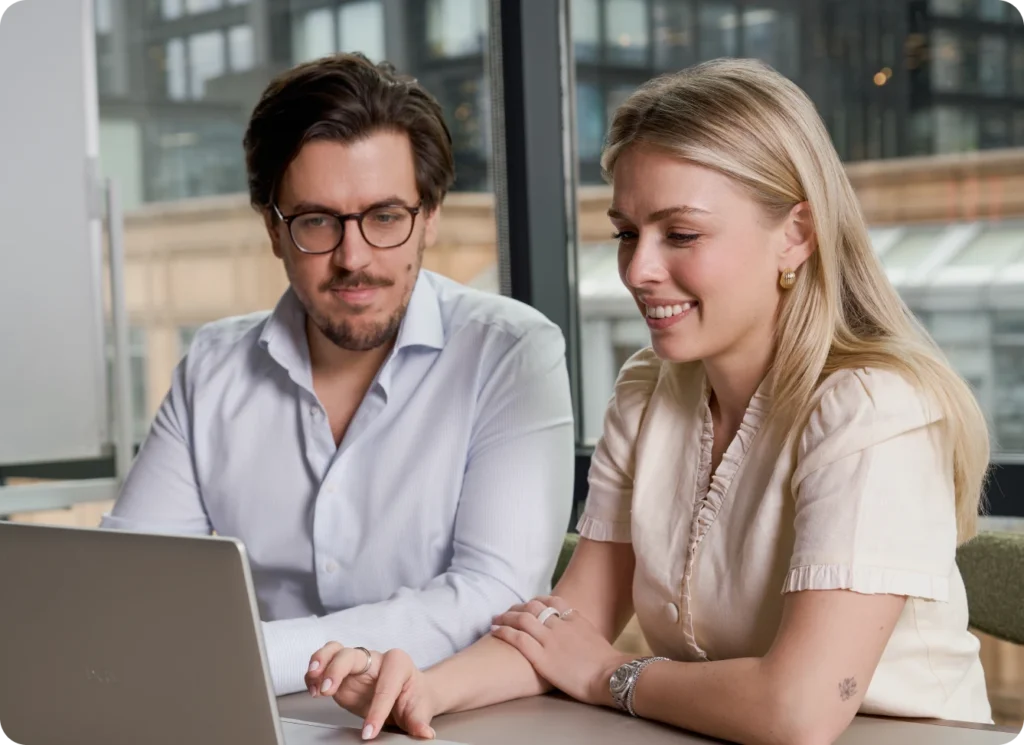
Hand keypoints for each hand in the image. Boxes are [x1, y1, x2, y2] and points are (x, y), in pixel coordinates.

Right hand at [304, 643, 436, 739]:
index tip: (369, 732)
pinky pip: (325, 663)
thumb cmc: (414, 698)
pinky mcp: (342, 673)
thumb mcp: (420, 710)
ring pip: (334, 651)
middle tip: (328, 691)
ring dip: (321, 662)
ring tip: (314, 680)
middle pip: (352, 655)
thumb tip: (425, 733)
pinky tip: (312, 687)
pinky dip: (315, 673)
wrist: (408, 694)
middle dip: (338, 670)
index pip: (385, 686)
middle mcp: (375, 658)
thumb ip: (419, 721)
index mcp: (398, 663)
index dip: (376, 711)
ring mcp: (357, 663)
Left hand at [490, 596, 631, 707]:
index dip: (537, 601)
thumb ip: (583, 633)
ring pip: (522, 619)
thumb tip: (578, 637)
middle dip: (518, 607)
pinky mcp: (542, 657)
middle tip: (507, 611)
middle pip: (533, 607)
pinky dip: (504, 632)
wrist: (611, 676)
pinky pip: (518, 639)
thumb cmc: (608, 664)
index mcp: (575, 619)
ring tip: (496, 619)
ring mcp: (550, 640)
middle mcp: (560, 625)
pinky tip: (495, 631)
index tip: (529, 604)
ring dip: (506, 617)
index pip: (552, 601)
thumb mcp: (596, 639)